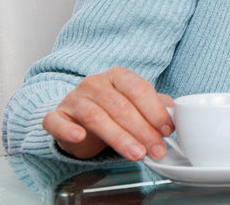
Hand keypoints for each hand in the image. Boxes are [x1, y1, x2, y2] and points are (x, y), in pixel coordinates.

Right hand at [42, 67, 173, 160]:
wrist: (78, 117)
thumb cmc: (112, 110)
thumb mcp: (136, 105)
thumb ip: (155, 106)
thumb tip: (174, 114)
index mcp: (118, 75)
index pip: (139, 89)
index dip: (155, 111)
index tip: (167, 130)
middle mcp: (95, 83)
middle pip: (121, 106)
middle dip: (142, 131)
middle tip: (156, 149)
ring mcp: (74, 99)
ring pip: (96, 117)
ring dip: (119, 138)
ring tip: (136, 153)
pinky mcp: (56, 116)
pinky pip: (57, 122)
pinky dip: (68, 130)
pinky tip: (80, 137)